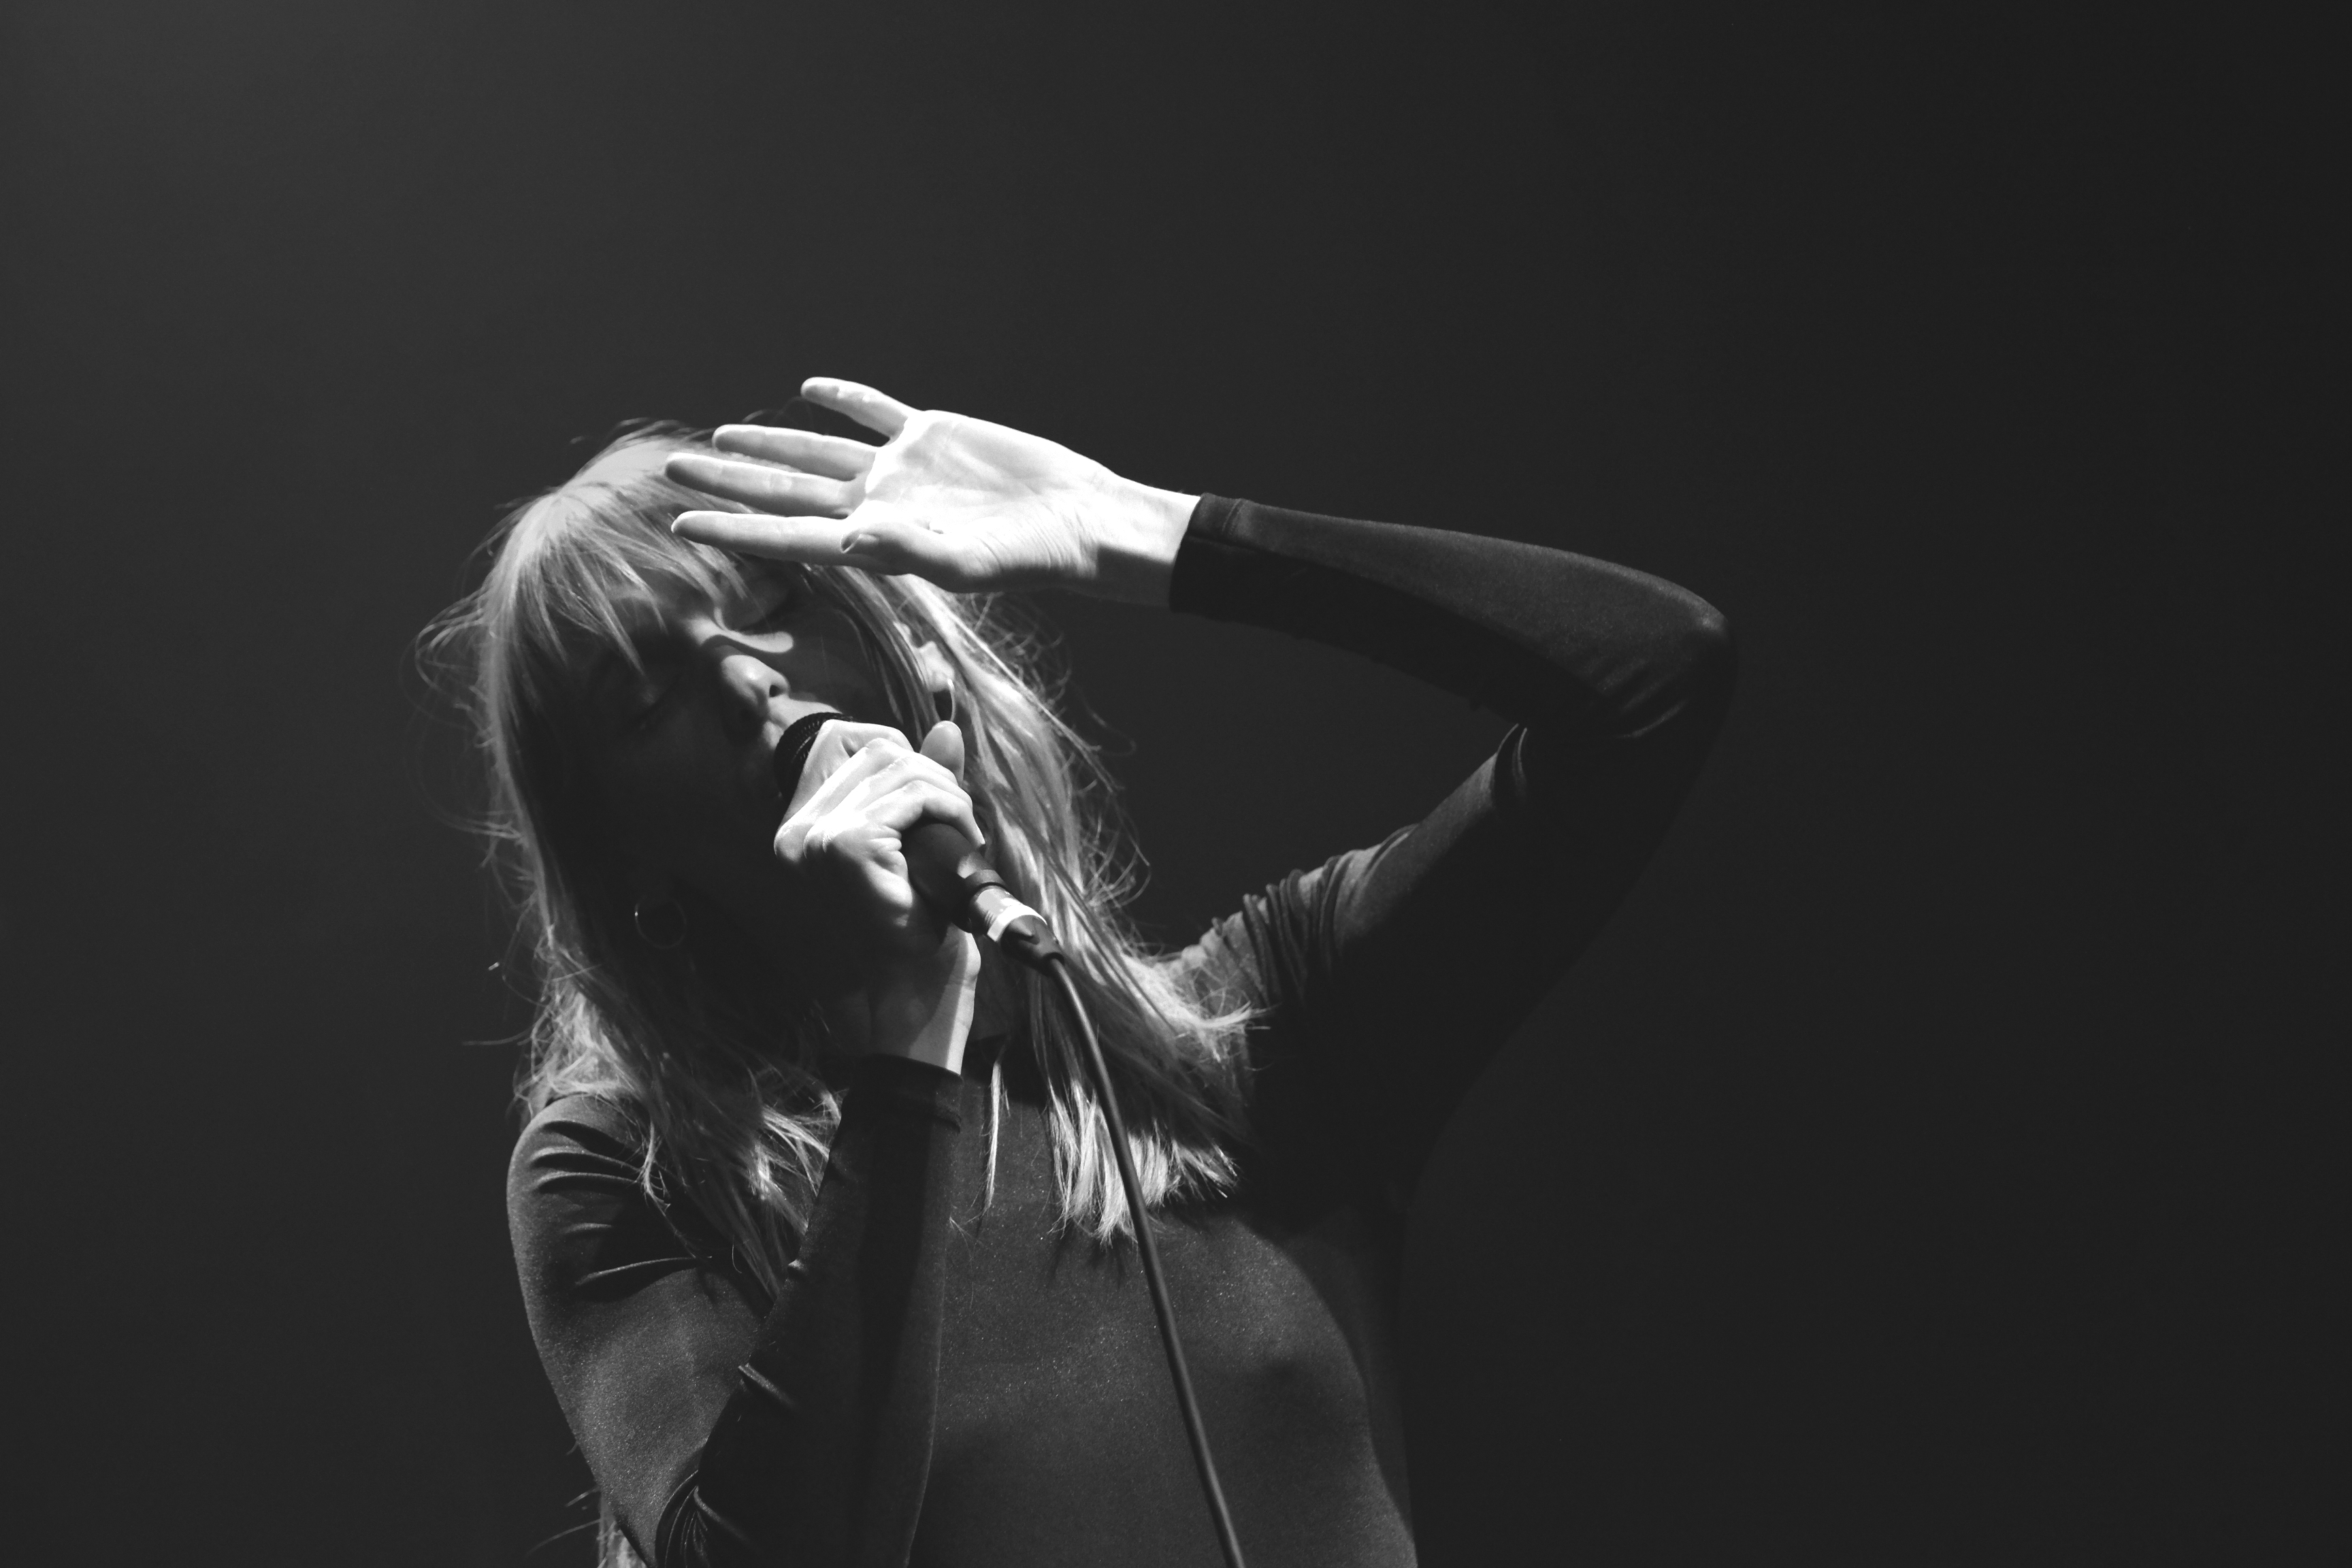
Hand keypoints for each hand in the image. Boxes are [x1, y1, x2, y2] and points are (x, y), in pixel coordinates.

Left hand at [665, 378, 1196, 605]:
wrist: (1076, 520)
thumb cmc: (1027, 555)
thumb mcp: (965, 562)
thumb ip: (905, 550)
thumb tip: (848, 538)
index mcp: (873, 539)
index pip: (785, 535)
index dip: (731, 530)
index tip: (680, 524)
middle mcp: (876, 504)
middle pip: (784, 492)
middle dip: (726, 485)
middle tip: (670, 473)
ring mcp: (900, 469)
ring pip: (815, 453)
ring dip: (768, 447)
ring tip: (718, 440)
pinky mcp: (931, 435)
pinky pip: (873, 412)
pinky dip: (841, 398)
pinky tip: (808, 390)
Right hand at [778, 717, 982, 1069]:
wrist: (916, 984)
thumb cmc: (916, 916)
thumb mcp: (919, 834)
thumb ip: (924, 779)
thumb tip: (947, 727)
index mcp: (801, 824)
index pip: (844, 739)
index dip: (899, 751)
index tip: (929, 793)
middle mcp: (797, 829)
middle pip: (878, 747)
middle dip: (932, 775)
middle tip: (954, 820)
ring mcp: (817, 837)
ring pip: (902, 767)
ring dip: (948, 796)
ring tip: (958, 836)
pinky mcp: (847, 846)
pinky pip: (914, 796)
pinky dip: (950, 810)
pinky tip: (960, 842)